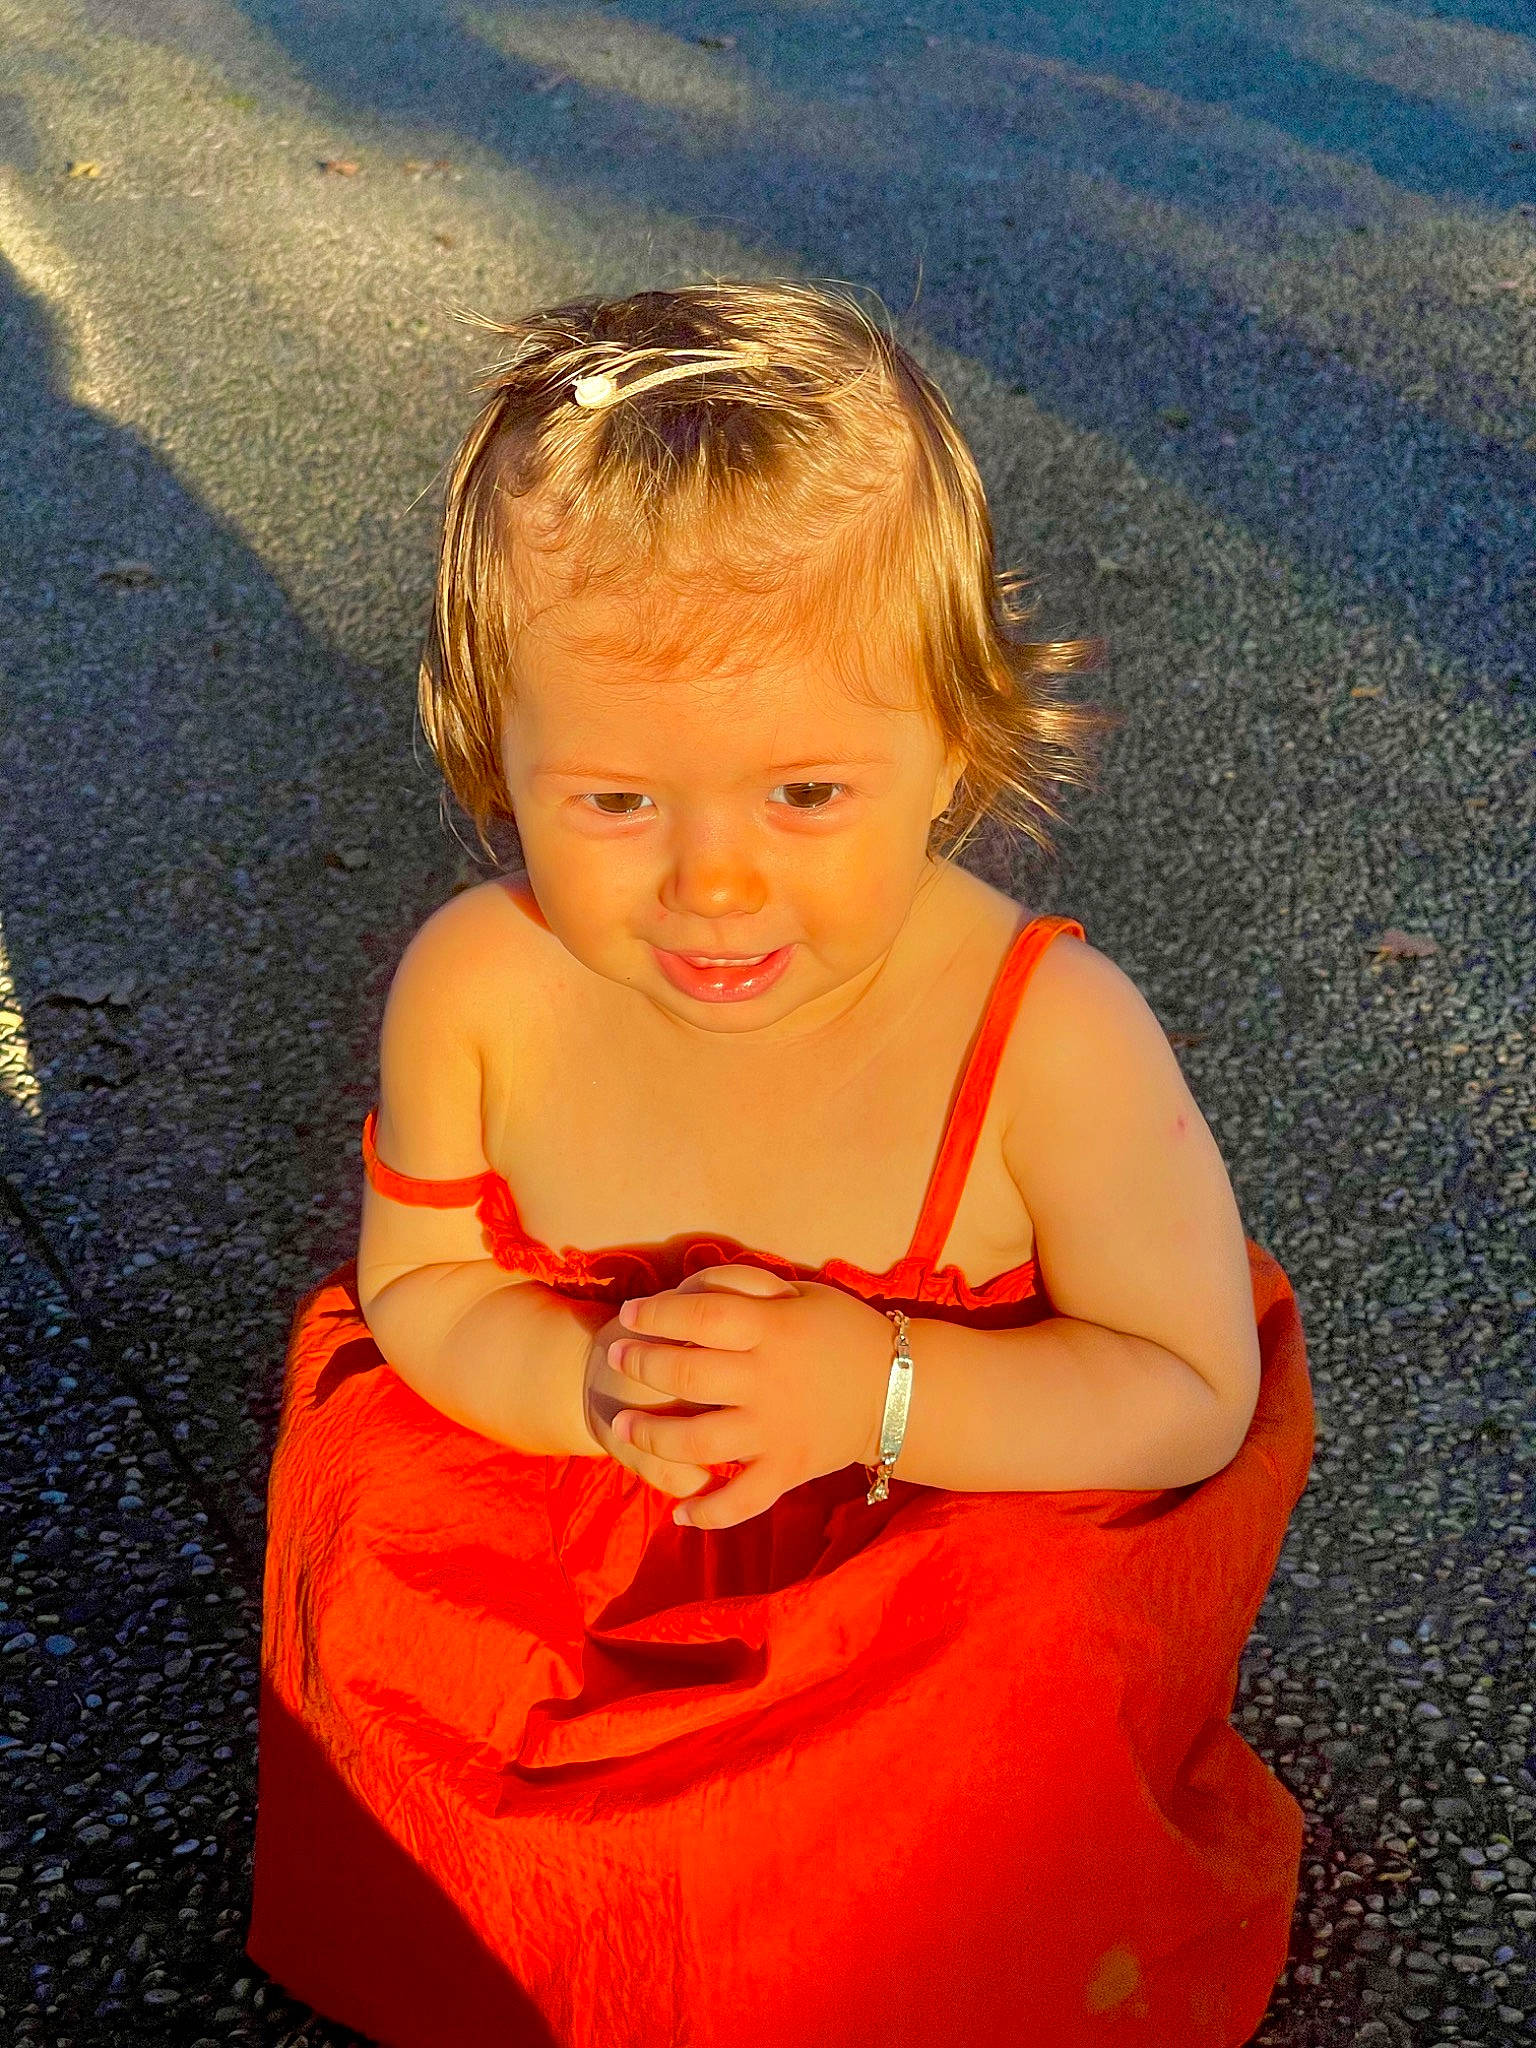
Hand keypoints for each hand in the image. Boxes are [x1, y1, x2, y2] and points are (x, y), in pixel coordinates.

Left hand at [607, 1262, 896, 1530]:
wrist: (901, 1390)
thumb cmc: (844, 1332)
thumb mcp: (801, 1295)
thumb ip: (748, 1290)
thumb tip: (691, 1285)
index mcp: (774, 1330)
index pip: (699, 1317)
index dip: (656, 1314)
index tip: (630, 1314)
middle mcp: (769, 1381)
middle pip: (687, 1375)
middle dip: (641, 1366)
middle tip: (616, 1358)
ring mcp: (776, 1430)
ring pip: (697, 1441)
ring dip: (652, 1435)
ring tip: (623, 1424)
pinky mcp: (787, 1469)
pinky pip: (741, 1500)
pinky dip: (708, 1511)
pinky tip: (679, 1510)